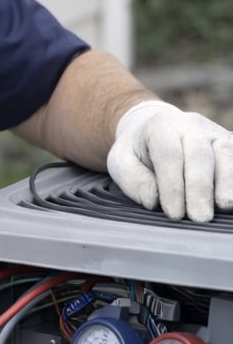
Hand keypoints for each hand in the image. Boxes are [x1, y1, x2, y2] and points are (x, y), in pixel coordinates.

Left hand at [106, 100, 232, 221]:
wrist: (157, 131)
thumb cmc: (138, 152)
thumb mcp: (121, 162)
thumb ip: (133, 181)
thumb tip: (154, 200)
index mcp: (161, 126)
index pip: (169, 154)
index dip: (172, 185)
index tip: (173, 213)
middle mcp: (191, 125)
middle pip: (200, 154)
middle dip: (200, 188)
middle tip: (199, 218)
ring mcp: (215, 133)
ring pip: (226, 152)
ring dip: (227, 182)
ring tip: (222, 207)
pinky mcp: (231, 143)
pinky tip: (232, 199)